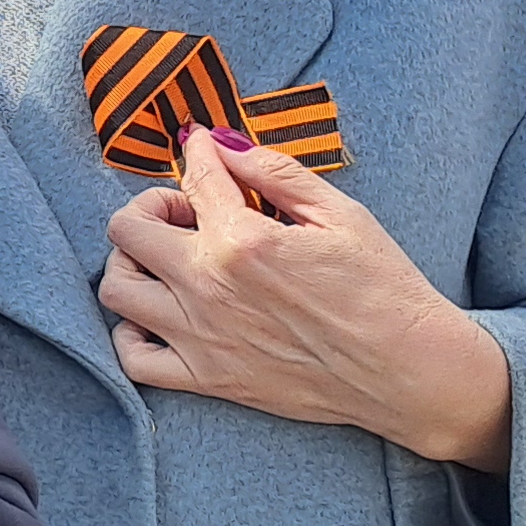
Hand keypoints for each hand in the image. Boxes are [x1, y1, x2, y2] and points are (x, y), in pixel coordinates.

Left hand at [97, 133, 511, 469]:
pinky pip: (133, 357)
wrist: (410, 370)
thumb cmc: (385, 289)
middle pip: (127, 229)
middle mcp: (208, 287)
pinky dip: (132, 332)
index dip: (198, 153)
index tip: (204, 150)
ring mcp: (200, 338)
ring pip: (116, 288)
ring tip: (170, 260)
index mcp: (242, 239)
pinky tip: (161, 315)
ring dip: (131, 263)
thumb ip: (275, 173)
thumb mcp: (341, 214)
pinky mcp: (207, 380)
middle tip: (188, 212)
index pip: (193, 178)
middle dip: (150, 206)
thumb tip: (223, 146)